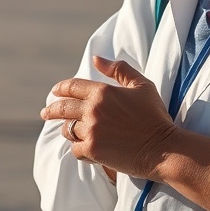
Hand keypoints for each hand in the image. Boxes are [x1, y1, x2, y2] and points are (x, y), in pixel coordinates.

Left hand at [40, 56, 177, 181]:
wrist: (164, 149)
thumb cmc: (155, 116)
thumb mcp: (142, 85)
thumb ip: (118, 69)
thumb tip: (96, 59)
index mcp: (103, 91)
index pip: (72, 86)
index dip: (61, 88)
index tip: (54, 92)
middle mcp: (93, 110)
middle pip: (62, 108)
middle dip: (51, 109)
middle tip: (45, 112)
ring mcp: (91, 131)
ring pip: (68, 129)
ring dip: (67, 129)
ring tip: (68, 130)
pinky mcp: (93, 151)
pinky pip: (75, 149)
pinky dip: (77, 148)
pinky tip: (82, 147)